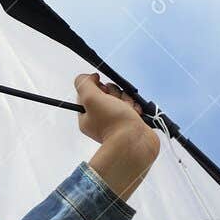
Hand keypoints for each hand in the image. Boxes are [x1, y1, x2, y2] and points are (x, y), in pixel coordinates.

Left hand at [76, 72, 159, 201]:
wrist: (135, 142)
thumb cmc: (113, 122)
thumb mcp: (91, 98)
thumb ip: (84, 83)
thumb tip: (91, 77)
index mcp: (86, 117)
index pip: (88, 93)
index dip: (96, 87)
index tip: (102, 90)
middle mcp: (100, 120)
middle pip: (105, 93)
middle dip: (114, 93)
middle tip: (116, 102)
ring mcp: (116, 121)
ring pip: (120, 98)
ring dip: (126, 99)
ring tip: (128, 109)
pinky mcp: (130, 122)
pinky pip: (131, 106)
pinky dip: (134, 107)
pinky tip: (135, 113)